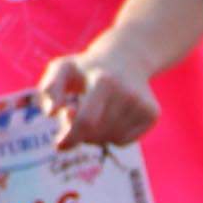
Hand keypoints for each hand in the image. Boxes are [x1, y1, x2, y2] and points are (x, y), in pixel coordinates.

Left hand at [37, 48, 160, 149]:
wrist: (126, 57)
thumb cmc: (86, 67)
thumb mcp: (62, 69)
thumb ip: (49, 89)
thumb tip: (52, 113)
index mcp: (104, 81)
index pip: (86, 122)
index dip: (71, 137)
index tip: (59, 145)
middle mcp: (128, 93)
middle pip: (97, 133)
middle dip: (80, 133)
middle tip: (76, 116)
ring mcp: (143, 104)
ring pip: (110, 139)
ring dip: (95, 135)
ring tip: (94, 113)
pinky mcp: (152, 114)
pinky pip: (124, 141)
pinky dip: (111, 136)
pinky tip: (110, 116)